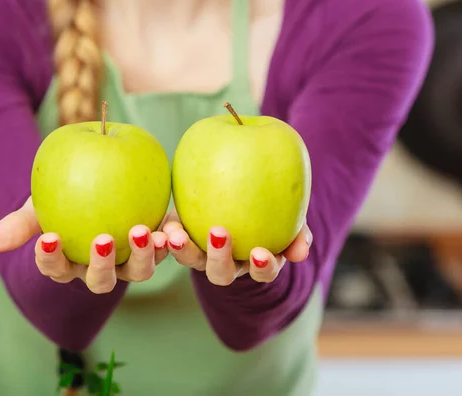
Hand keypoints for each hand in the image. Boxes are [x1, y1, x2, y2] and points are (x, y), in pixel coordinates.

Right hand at [0, 197, 168, 293]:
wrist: (95, 180)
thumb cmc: (60, 197)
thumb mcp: (38, 206)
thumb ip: (18, 224)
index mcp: (70, 264)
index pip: (56, 269)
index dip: (51, 260)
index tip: (48, 239)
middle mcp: (100, 270)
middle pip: (101, 281)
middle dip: (102, 266)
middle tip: (103, 240)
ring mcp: (129, 260)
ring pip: (138, 272)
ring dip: (142, 256)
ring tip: (143, 231)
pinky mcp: (155, 244)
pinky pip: (164, 248)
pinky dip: (169, 240)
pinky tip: (170, 225)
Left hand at [162, 211, 311, 285]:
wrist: (238, 187)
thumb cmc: (272, 205)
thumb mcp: (290, 216)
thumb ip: (298, 231)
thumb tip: (301, 252)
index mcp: (256, 261)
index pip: (263, 271)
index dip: (263, 267)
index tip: (261, 253)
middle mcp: (228, 263)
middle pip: (221, 274)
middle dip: (219, 257)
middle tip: (218, 233)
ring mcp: (202, 254)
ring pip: (192, 261)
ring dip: (183, 250)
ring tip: (174, 234)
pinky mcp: (181, 239)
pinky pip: (171, 241)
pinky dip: (164, 235)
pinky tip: (160, 224)